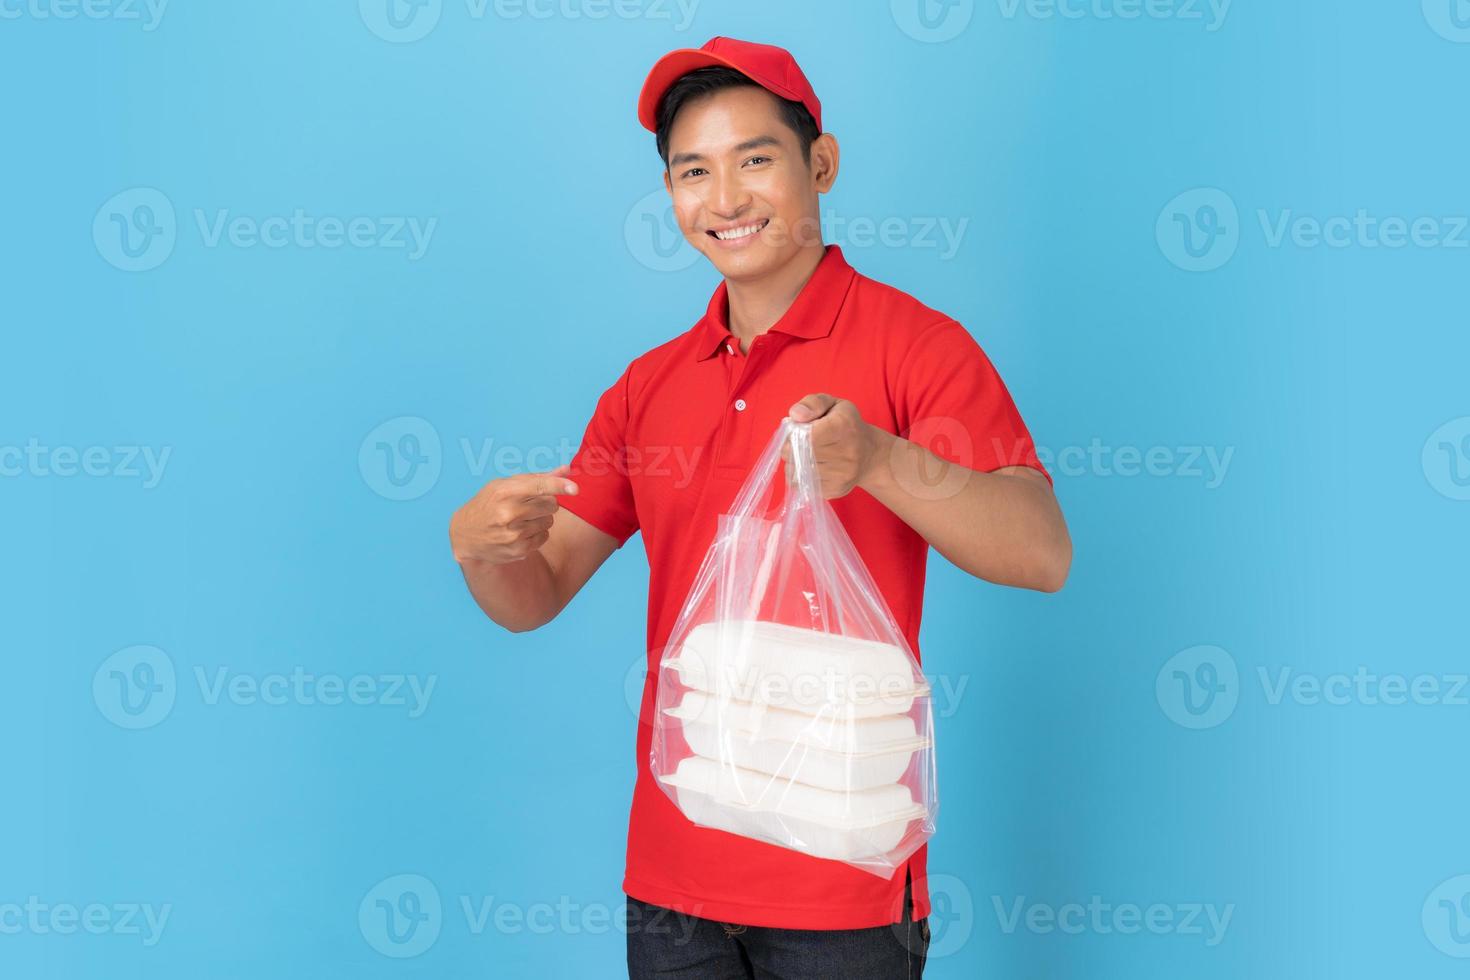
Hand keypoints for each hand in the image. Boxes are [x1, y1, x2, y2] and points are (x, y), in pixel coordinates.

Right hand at [449, 463, 577, 564]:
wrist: (465, 534)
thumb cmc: (489, 503)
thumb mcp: (506, 485)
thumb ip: (539, 477)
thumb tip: (568, 469)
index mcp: (504, 492)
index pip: (538, 486)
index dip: (559, 486)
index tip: (575, 488)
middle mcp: (508, 513)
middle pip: (551, 504)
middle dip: (547, 502)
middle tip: (529, 504)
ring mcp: (513, 534)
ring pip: (549, 521)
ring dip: (541, 518)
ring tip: (521, 518)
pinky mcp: (518, 550)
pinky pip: (544, 537)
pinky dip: (537, 533)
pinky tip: (520, 531)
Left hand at [783, 394, 885, 498]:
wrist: (870, 454)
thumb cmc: (847, 425)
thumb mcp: (833, 404)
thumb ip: (812, 403)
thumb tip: (795, 415)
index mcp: (843, 426)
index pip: (806, 436)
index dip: (793, 434)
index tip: (795, 431)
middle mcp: (846, 453)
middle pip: (799, 455)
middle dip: (790, 448)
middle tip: (797, 443)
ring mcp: (842, 475)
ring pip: (798, 472)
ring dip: (794, 463)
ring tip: (805, 454)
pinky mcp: (836, 490)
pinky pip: (803, 485)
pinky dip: (800, 476)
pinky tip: (811, 467)